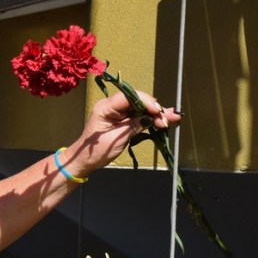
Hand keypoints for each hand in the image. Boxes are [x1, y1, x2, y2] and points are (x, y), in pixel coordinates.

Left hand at [60, 90, 180, 177]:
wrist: (85, 161)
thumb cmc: (97, 151)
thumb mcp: (117, 138)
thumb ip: (135, 125)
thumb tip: (151, 118)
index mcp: (105, 107)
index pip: (129, 96)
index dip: (145, 101)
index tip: (157, 111)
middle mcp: (111, 106)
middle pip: (137, 101)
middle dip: (154, 109)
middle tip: (168, 118)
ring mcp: (117, 112)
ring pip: (140, 108)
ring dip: (155, 114)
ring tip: (172, 118)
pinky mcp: (122, 120)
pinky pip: (138, 116)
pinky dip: (150, 118)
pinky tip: (164, 119)